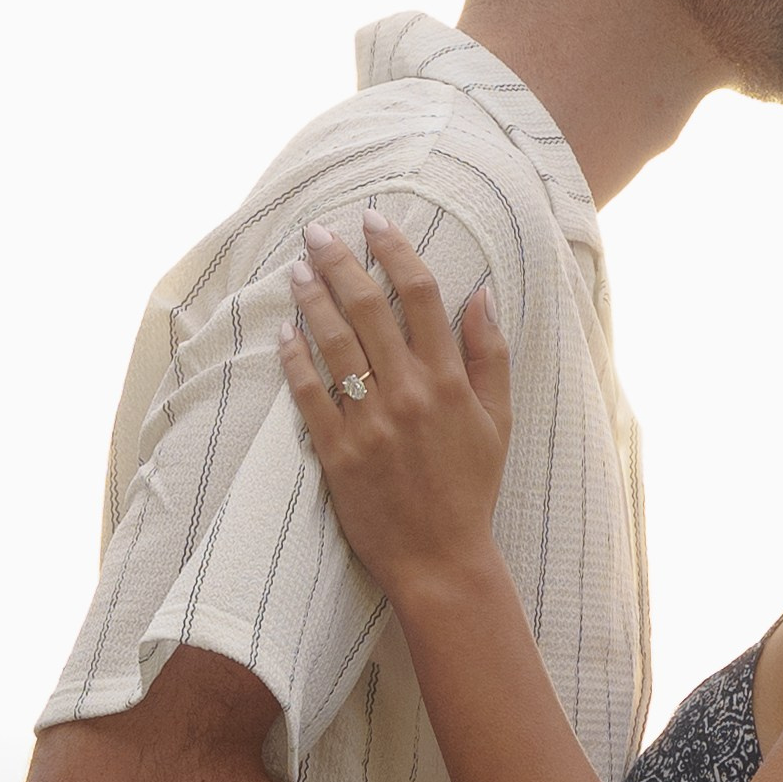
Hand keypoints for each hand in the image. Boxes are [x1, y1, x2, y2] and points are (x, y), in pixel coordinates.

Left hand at [279, 212, 511, 599]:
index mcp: (448, 382)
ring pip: (334, 343)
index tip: (375, 222)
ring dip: (313, 299)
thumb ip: (489, 355)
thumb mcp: (498, 421)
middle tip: (318, 231)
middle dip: (341, 262)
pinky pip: (309, 395)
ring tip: (298, 269)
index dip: (396, 250)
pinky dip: (294, 359)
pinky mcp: (338, 453)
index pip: (421, 296)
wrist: (441, 559)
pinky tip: (284, 332)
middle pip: (369, 308)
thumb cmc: (471, 490)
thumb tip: (482, 294)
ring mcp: (369, 423)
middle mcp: (408, 394)